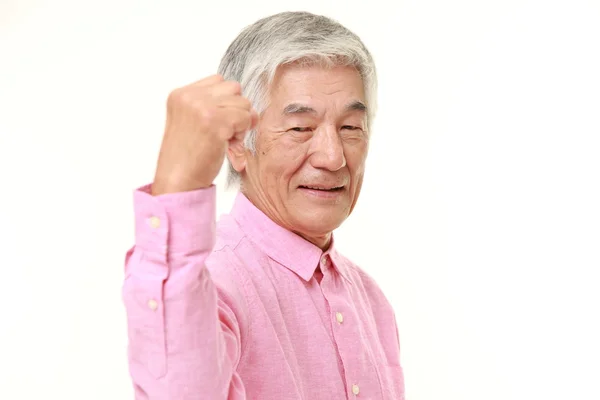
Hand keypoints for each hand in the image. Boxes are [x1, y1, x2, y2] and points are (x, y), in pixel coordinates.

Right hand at [151, 74, 257, 194]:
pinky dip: (242, 133)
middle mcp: (190, 96)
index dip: (225, 102)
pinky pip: (246, 118)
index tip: (218, 122)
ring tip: (224, 140)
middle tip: (224, 132)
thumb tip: (252, 109)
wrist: (177, 180)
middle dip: (235, 109)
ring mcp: (203, 107)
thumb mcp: (193, 123)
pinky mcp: (217, 122)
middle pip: (233, 88)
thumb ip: (215, 108)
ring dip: (240, 123)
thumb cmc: (186, 157)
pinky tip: (227, 145)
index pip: (218, 81)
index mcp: (180, 94)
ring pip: (243, 102)